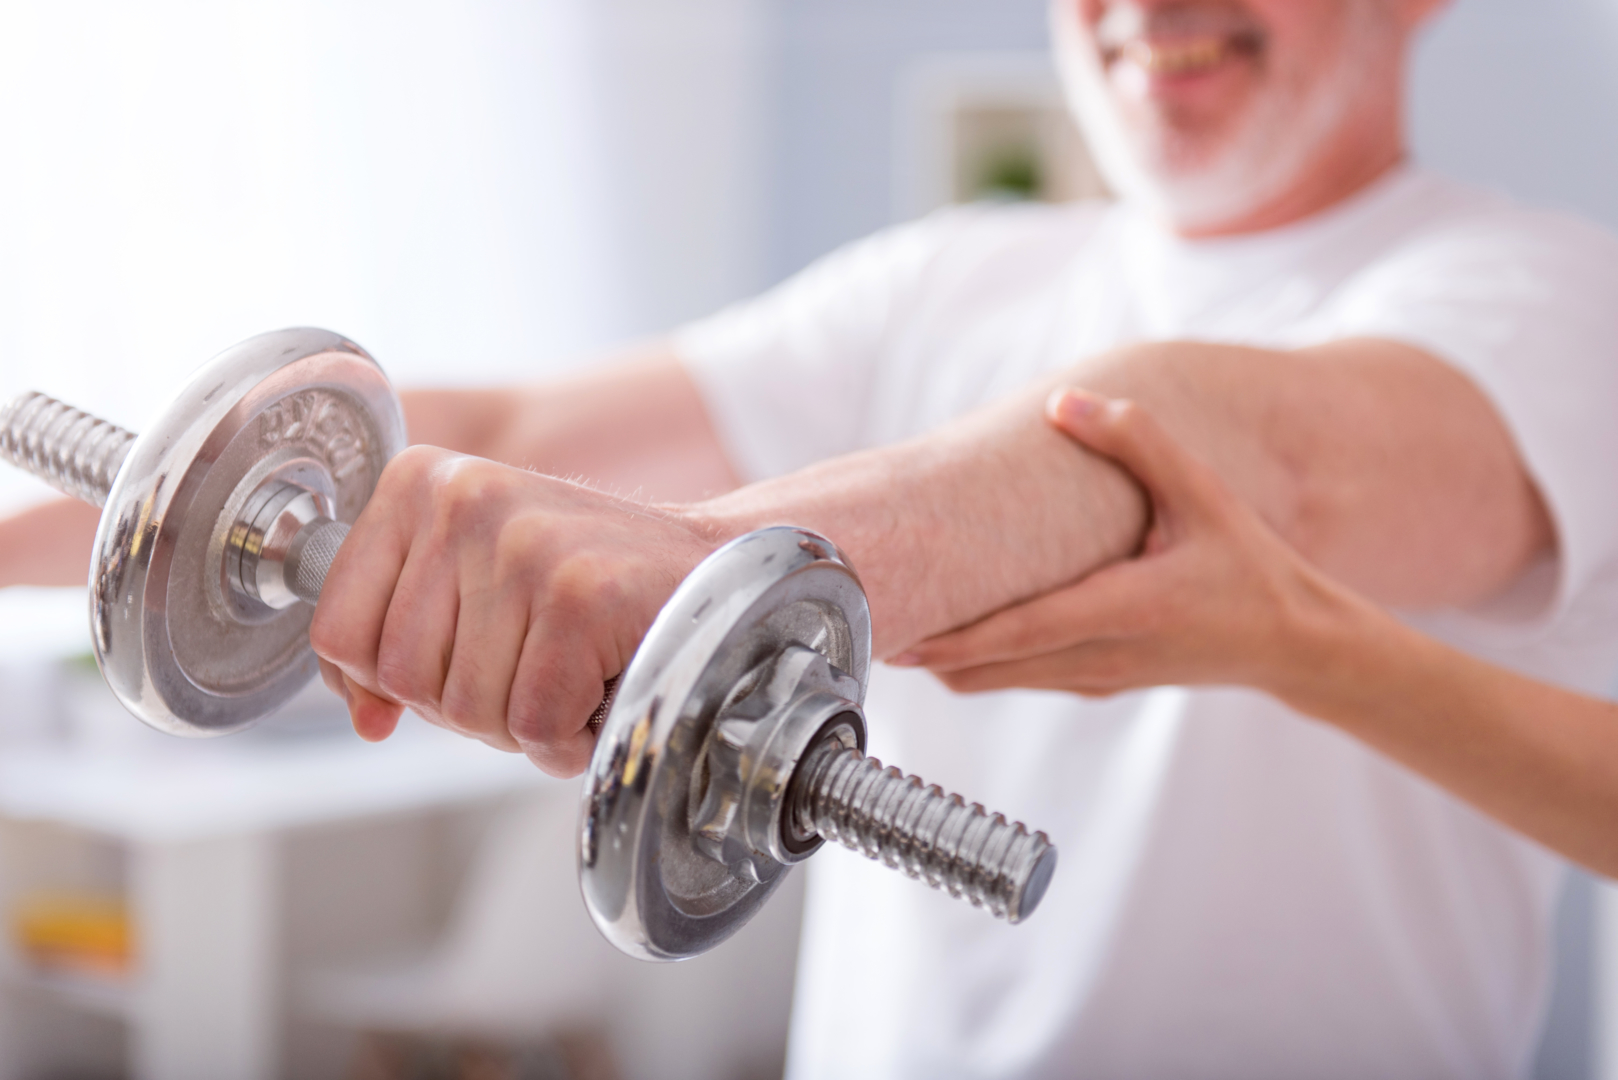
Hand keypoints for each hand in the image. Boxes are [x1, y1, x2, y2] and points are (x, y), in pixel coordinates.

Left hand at [309, 446, 715, 775]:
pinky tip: (602, 688)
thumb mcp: (475, 582)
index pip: (338, 628)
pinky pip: (534, 724)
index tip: (457, 666)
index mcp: (418, 483)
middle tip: (534, 670)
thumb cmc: (591, 587)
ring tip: (573, 671)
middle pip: (403, 678)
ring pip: (467, 709)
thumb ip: (400, 636)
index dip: (390, 680)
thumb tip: (366, 720)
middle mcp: (461, 498)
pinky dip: (572, 737)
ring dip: (527, 724)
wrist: (716, 566)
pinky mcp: (580, 594)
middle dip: (471, 705)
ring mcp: (522, 543)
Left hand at [898, 389, 1352, 698]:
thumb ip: (1138, 442)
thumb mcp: (1204, 496)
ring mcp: (1095, 678)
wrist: (1295, 643)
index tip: (896, 632)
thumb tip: (1065, 404)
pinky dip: (981, 660)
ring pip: (997, 681)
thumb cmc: (1251, 569)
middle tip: (871, 618)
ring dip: (949, 656)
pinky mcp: (1097, 683)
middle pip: (986, 670)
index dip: (952, 637)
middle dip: (927, 648)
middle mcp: (1099, 656)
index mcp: (1123, 610)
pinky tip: (956, 627)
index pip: (1017, 632)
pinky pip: (1020, 678)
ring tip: (899, 617)